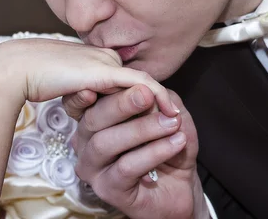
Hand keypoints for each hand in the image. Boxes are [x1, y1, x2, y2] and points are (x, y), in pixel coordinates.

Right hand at [0, 38, 178, 115]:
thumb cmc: (34, 76)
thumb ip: (80, 92)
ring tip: (178, 117)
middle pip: (139, 81)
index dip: (143, 97)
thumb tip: (90, 103)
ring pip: (145, 83)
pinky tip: (171, 112)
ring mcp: (107, 63)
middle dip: (160, 100)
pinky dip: (159, 98)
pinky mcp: (106, 72)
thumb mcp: (62, 84)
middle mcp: (105, 58)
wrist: (18, 66)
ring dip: (164, 101)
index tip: (158, 113)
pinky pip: (143, 85)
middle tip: (177, 116)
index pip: (126, 79)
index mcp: (95, 60)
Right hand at [64, 85, 208, 218]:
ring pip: (106, 142)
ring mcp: (93, 168)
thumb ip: (157, 99)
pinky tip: (176, 143)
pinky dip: (154, 152)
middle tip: (147, 94)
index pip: (86, 101)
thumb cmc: (168, 146)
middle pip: (92, 119)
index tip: (110, 77)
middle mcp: (86, 142)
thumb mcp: (167, 113)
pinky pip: (126, 167)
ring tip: (171, 123)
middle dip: (121, 104)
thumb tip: (147, 91)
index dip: (87, 91)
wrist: (181, 185)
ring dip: (142, 129)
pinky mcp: (108, 189)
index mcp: (94, 119)